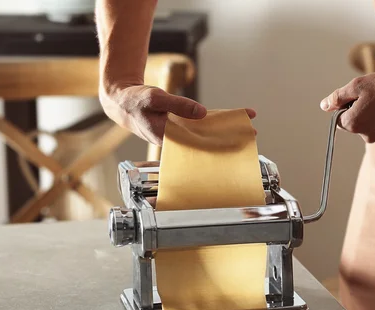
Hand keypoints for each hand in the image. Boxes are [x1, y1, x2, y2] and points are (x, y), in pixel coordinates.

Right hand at [100, 83, 256, 144]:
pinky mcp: (181, 125)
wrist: (123, 102)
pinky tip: (232, 118)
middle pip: (206, 141)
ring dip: (226, 129)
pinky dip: (216, 120)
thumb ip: (178, 105)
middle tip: (251, 134)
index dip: (217, 144)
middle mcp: (176, 140)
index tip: (235, 143)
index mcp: (168, 139)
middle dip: (229, 138)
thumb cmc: (136, 101)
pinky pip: (202, 125)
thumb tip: (202, 113)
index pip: (197, 145)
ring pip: (206, 133)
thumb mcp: (155, 99)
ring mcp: (180, 133)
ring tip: (248, 126)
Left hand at [320, 71, 374, 142]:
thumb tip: (324, 106)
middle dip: (360, 110)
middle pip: (355, 123)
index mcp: (353, 124)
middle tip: (374, 95)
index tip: (359, 95)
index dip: (346, 105)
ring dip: (373, 114)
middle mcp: (365, 136)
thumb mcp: (357, 86)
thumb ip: (338, 97)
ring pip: (370, 125)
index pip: (339, 118)